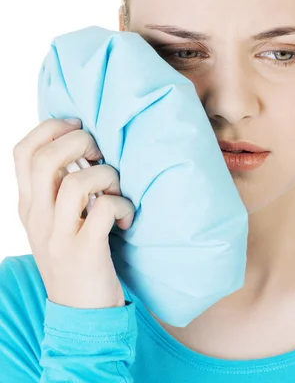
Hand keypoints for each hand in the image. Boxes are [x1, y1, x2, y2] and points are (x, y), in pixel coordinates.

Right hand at [13, 117, 134, 308]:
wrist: (80, 315)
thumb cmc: (75, 257)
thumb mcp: (54, 221)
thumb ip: (57, 188)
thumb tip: (79, 145)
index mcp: (28, 205)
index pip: (22, 151)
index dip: (51, 128)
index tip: (78, 128)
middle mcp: (37, 218)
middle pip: (46, 157)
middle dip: (81, 142)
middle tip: (101, 154)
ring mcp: (58, 236)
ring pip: (77, 182)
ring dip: (107, 176)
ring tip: (116, 192)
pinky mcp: (84, 251)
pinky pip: (103, 209)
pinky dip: (121, 206)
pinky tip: (124, 218)